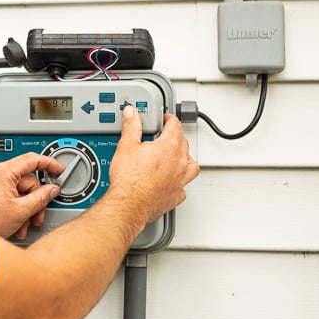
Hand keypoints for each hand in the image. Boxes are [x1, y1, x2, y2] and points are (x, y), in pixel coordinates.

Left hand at [0, 153, 63, 238]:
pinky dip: (16, 207)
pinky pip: (10, 193)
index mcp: (1, 171)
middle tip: (36, 216)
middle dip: (34, 201)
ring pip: (20, 190)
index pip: (31, 159)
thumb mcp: (21, 211)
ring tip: (23, 224)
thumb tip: (52, 189)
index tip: (59, 169)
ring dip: (26, 208)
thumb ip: (41, 198)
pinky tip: (16, 222)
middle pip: (27, 181)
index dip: (49, 164)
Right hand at [108, 106, 198, 222]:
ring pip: (192, 165)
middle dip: (176, 136)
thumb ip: (131, 127)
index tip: (165, 118)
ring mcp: (180, 181)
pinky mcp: (176, 196)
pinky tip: (174, 182)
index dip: (169, 119)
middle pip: (184, 143)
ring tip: (178, 156)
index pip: (175, 126)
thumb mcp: (126, 146)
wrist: (129, 204)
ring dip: (186, 158)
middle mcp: (179, 163)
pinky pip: (184, 187)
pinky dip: (180, 182)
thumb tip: (132, 114)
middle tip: (165, 134)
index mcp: (169, 147)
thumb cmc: (129, 180)